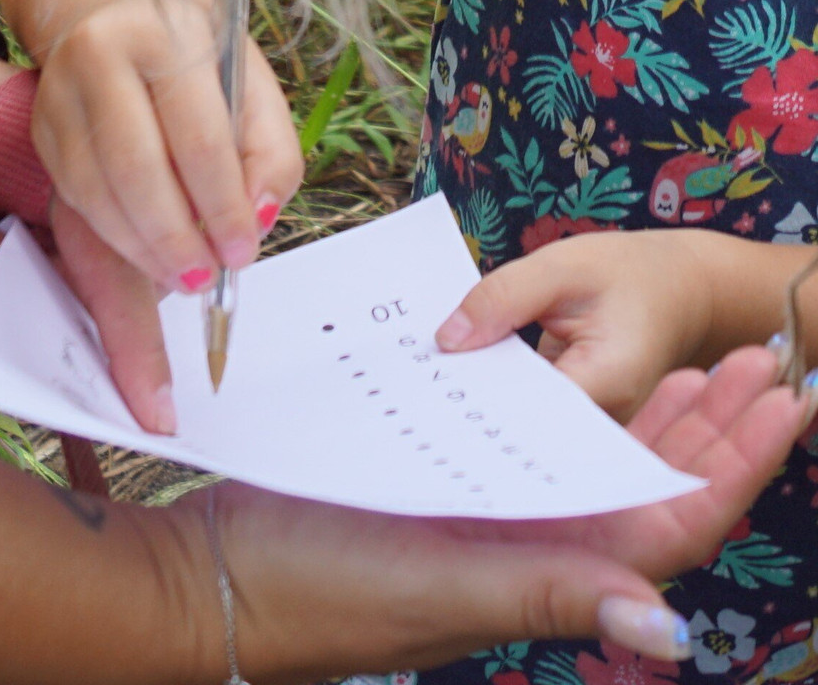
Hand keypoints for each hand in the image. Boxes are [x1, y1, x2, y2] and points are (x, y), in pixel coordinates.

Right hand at [29, 0, 302, 295]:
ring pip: (97, 190)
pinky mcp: (42, 125)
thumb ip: (271, 154)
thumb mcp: (253, 87)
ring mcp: (60, 91)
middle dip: (176, 239)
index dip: (222, 207)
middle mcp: (101, 57)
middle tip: (206, 277)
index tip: (242, 251)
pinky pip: (75, 195)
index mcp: (166, 36)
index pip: (198, 138)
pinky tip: (148, 252)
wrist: (116, 5)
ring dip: (143, 248)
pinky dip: (115, 235)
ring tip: (183, 276)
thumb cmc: (194, 52)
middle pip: (136, 169)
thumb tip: (259, 217)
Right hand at [183, 346, 806, 679]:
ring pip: (594, 464)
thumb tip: (674, 628)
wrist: (225, 576)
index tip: (782, 398)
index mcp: (545, 573)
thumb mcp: (439, 585)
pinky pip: (528, 449)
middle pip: (644, 488)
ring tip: (698, 363)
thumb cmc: (323, 587)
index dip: (734, 464)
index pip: (669, 523)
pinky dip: (566, 412)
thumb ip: (550, 591)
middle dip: (710, 427)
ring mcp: (487, 518)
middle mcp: (528, 548)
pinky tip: (579, 379)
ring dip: (650, 415)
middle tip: (755, 360)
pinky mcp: (443, 491)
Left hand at [435, 230, 714, 420]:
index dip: (470, 402)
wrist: (684, 290)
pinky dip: (491, 385)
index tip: (417, 389)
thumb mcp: (566, 266)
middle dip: (462, 401)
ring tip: (414, 378)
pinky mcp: (571, 415)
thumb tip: (446, 340)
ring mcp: (585, 424)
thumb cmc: (633, 274)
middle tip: (402, 384)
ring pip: (514, 417)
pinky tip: (450, 369)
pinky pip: (522, 406)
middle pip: (514, 422)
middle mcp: (598, 421)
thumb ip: (506, 297)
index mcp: (606, 383)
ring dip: (473, 393)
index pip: (524, 410)